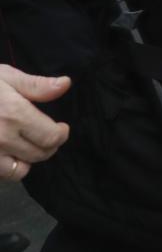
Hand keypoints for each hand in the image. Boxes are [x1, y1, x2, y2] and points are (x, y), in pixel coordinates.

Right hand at [0, 64, 70, 180]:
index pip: (52, 136)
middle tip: (46, 135)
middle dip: (49, 146)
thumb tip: (65, 84)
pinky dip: (7, 168)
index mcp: (14, 114)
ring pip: (20, 171)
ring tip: (27, 145)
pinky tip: (7, 153)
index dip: (61, 133)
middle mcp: (2, 138)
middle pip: (40, 154)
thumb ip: (36, 85)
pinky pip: (0, 175)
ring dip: (28, 160)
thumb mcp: (5, 76)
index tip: (60, 127)